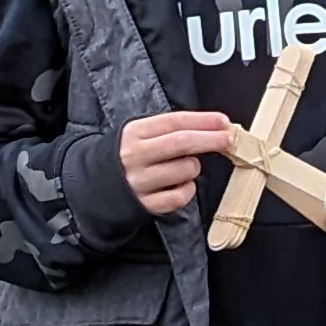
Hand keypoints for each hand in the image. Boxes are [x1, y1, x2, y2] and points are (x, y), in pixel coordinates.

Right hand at [116, 109, 240, 215]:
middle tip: (229, 140)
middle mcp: (135, 155)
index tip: (224, 121)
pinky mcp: (144, 204)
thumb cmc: (130, 156)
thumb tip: (214, 128)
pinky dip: (188, 190)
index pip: (174, 122)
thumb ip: (171, 131)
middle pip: (181, 143)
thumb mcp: (141, 136)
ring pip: (184, 170)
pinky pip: (179, 197)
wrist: (96, 187)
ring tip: (185, 167)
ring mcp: (139, 181)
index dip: (203, 120)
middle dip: (210, 139)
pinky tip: (181, 185)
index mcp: (135, 133)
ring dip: (194, 167)